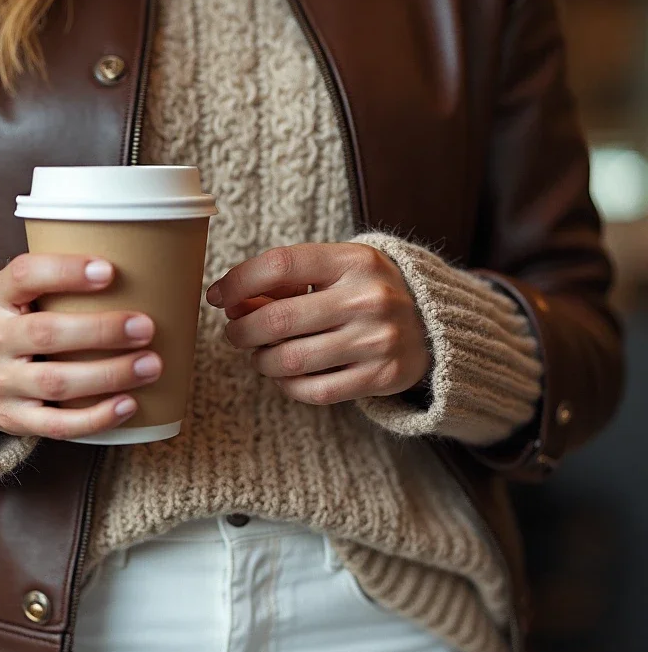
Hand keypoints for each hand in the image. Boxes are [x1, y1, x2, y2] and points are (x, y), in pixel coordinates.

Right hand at [0, 254, 162, 439]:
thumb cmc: (11, 328)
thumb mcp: (15, 296)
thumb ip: (56, 283)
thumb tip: (141, 268)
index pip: (25, 275)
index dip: (66, 271)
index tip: (110, 270)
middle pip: (47, 333)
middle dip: (102, 330)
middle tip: (146, 327)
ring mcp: (1, 384)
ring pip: (57, 381)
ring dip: (109, 374)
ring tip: (151, 365)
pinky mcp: (14, 419)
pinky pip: (58, 424)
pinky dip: (97, 417)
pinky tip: (129, 404)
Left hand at [206, 242, 429, 405]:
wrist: (434, 325)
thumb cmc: (366, 293)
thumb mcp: (335, 272)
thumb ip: (286, 283)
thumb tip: (229, 302)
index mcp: (354, 260)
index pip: (279, 263)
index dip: (238, 281)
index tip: (218, 297)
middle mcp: (368, 298)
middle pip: (277, 319)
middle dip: (242, 331)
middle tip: (235, 334)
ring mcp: (377, 340)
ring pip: (290, 361)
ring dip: (262, 361)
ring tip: (261, 355)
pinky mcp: (382, 376)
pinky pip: (315, 391)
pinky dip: (288, 387)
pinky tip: (286, 377)